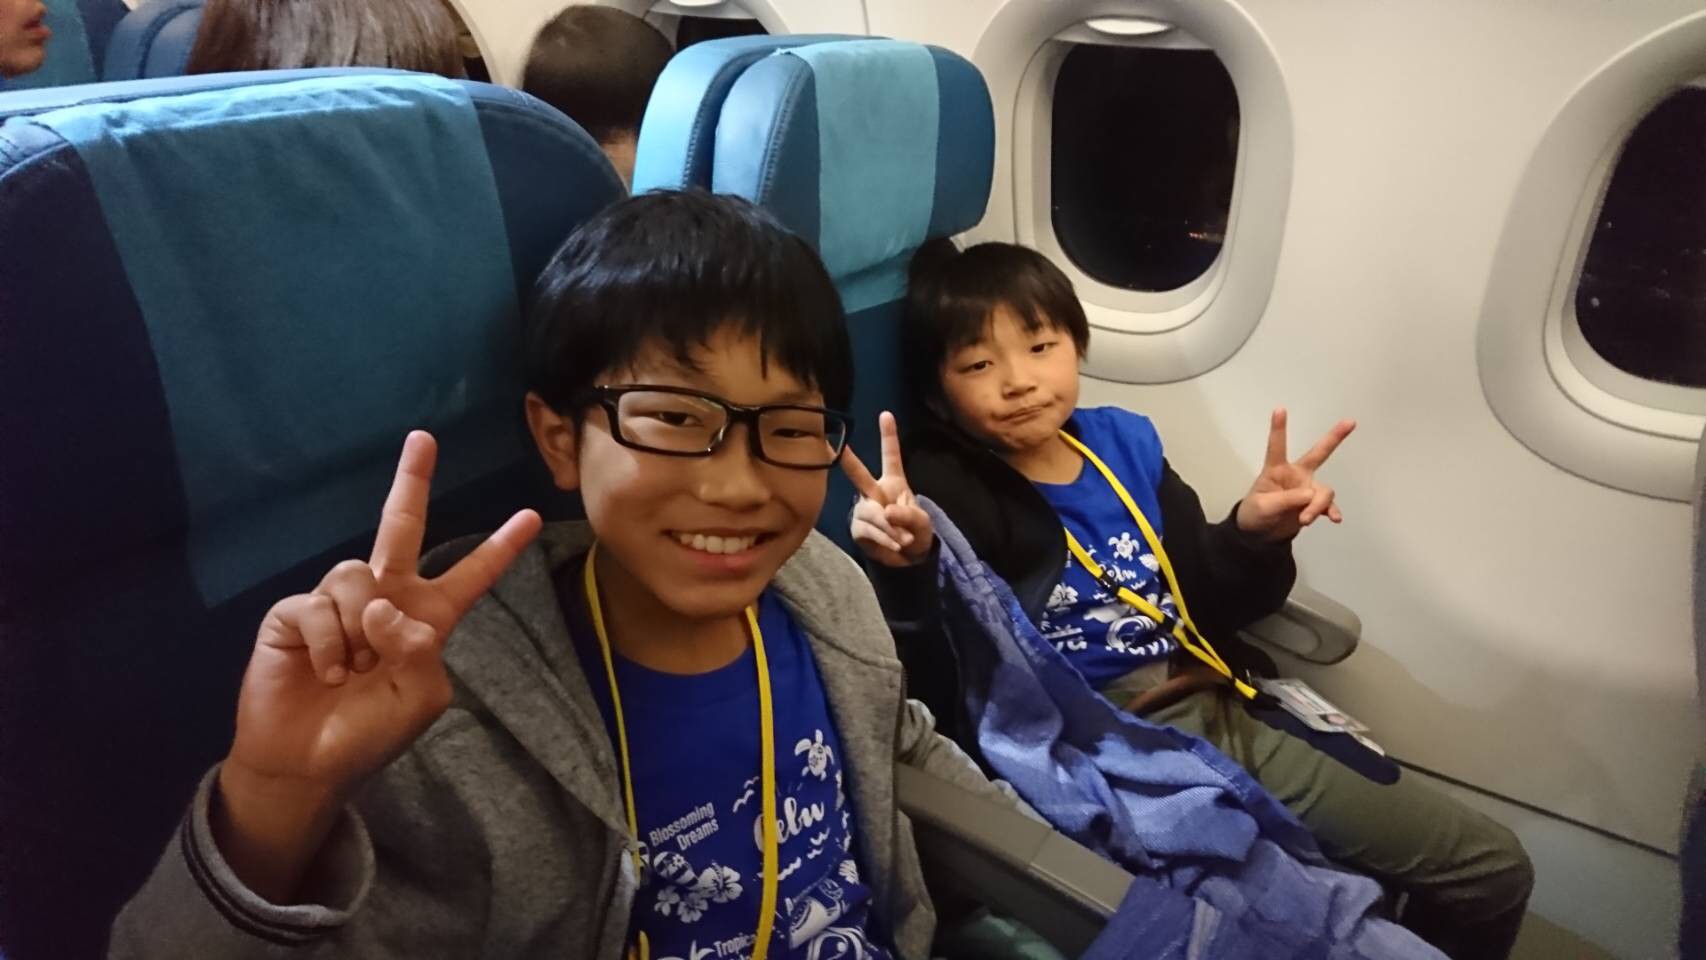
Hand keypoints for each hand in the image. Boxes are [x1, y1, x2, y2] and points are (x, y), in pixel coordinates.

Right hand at [215, 432, 540, 899]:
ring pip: (358, 575)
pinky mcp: (295, 612)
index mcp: (426, 620)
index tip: (532, 515)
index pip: (470, 577)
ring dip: (358, 629)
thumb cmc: (369, 734)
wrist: (307, 762)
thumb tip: (385, 608)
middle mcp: (384, 600)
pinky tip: (326, 672)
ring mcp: (338, 602)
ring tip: (351, 671)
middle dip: (411, 482)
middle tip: (424, 438)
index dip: (500, 549)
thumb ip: (420, 650)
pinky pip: (319, 606)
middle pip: (401, 529)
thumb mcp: (420, 698)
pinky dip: (328, 643)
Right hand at [840, 411, 933, 567]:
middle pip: (860, 475)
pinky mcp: (858, 528)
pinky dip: (885, 539)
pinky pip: (869, 530)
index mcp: (894, 482)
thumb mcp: (922, 522)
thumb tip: (886, 512)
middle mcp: (875, 492)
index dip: (888, 435)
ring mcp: (864, 510)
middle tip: (833, 446)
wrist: (910, 559)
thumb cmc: (917, 532)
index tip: (886, 414)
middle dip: (848, 460)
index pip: (891, 456)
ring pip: (871, 513)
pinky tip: (895, 545)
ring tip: (904, 540)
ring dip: (890, 528)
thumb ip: (908, 515)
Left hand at [1235, 408, 1354, 541]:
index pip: (1277, 446)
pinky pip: (1328, 505)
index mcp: (1276, 470)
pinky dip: (1331, 511)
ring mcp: (1307, 489)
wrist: (1260, 535)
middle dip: (1334, 437)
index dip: (1278, 429)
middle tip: (1350, 422)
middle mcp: (1296, 475)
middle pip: (1318, 453)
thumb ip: (1286, 499)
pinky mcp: (1314, 505)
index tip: (1279, 409)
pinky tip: (1334, 518)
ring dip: (1317, 505)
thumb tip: (1311, 495)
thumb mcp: (1264, 507)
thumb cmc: (1255, 514)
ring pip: (1324, 491)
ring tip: (1304, 519)